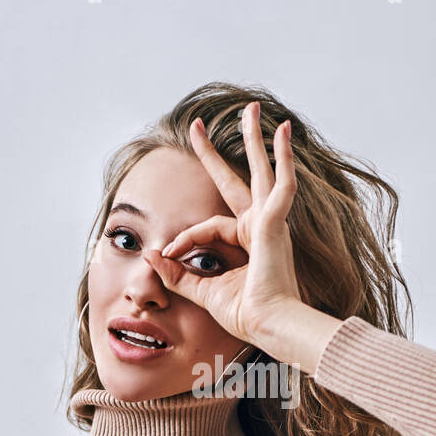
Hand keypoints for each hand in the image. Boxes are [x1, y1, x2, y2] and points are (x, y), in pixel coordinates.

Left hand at [141, 101, 302, 348]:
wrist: (270, 326)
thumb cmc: (247, 315)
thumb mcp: (203, 291)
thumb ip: (178, 274)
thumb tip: (151, 254)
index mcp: (248, 243)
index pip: (208, 227)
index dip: (182, 238)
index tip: (163, 253)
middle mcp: (261, 227)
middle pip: (236, 181)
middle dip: (215, 154)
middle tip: (198, 127)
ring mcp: (271, 222)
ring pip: (262, 171)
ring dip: (256, 139)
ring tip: (251, 109)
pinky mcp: (276, 222)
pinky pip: (281, 185)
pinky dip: (283, 158)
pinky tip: (282, 132)